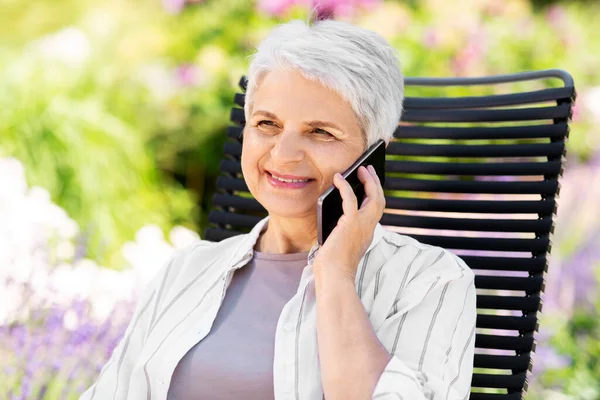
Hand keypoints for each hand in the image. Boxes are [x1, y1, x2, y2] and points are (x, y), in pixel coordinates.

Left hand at [313, 165, 385, 281]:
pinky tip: (338, 178)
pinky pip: (351, 198)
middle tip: (368, 169)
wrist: (333, 277)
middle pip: (379, 200)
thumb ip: (340, 229)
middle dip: (375, 183)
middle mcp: (369, 229)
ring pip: (373, 197)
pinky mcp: (350, 224)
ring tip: (360, 169)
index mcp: (367, 234)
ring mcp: (362, 226)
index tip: (371, 183)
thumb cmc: (332, 266)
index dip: (375, 195)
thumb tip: (331, 211)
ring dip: (368, 180)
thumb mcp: (339, 244)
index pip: (376, 210)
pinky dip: (345, 186)